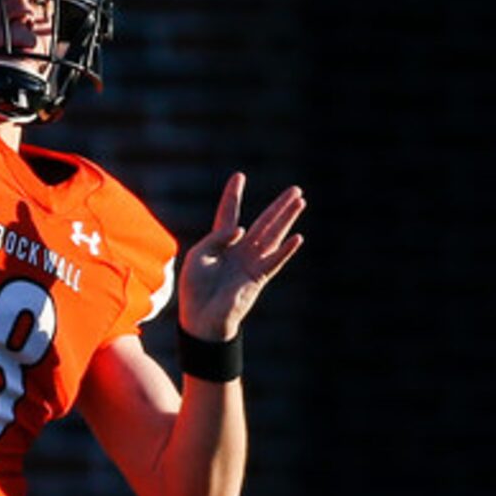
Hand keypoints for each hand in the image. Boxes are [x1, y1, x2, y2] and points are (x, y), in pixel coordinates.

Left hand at [178, 173, 305, 341]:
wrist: (200, 318)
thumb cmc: (195, 289)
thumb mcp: (198, 257)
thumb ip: (216, 238)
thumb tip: (240, 229)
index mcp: (220, 244)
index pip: (229, 214)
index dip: (233, 196)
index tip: (239, 176)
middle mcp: (239, 250)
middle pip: (262, 223)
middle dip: (278, 206)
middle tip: (295, 189)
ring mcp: (250, 263)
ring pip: (272, 236)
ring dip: (287, 219)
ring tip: (300, 201)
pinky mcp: (257, 278)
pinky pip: (274, 261)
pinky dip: (285, 250)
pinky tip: (297, 237)